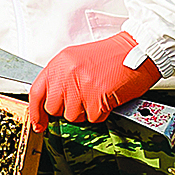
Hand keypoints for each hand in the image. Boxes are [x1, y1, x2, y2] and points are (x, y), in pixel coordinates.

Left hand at [28, 36, 160, 132]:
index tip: (39, 124)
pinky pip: (93, 118)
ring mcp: (81, 85)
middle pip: (54, 108)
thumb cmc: (112, 57)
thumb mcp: (79, 60)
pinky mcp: (96, 96)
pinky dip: (103, 113)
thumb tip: (52, 103)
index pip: (37, 92)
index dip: (36, 112)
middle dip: (68, 110)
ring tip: (98, 95)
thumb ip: (62, 79)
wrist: (138, 50)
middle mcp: (67, 73)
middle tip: (84, 99)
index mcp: (60, 63)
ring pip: (73, 116)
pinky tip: (108, 98)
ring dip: (87, 112)